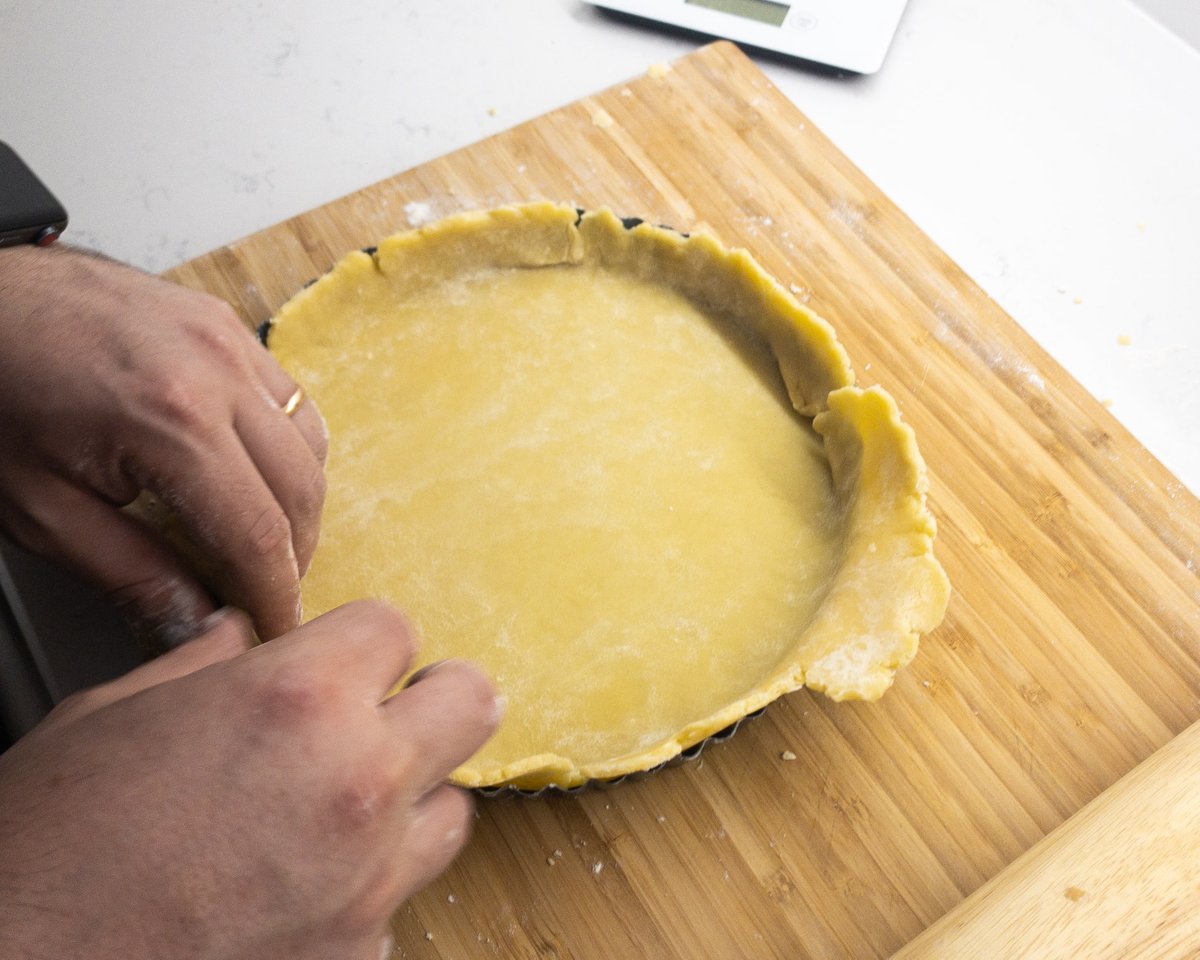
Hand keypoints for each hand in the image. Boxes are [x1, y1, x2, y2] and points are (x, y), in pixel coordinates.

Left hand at [0, 243, 326, 644]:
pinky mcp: (225, 325)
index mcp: (172, 421)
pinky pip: (289, 398)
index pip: (258, 534)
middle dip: (293, 556)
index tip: (274, 627)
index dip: (274, 595)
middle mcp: (216, 372)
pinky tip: (252, 471)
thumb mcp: (41, 507)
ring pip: (309, 442)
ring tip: (259, 536)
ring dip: (296, 501)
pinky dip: (286, 447)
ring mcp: (227, 341)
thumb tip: (194, 623)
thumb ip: (129, 572)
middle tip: (264, 593)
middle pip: (301, 489)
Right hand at [0, 600, 499, 959]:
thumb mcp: (110, 717)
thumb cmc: (45, 855)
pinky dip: (372, 883)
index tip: (349, 656)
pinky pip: (401, 899)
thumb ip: (202, 667)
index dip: (365, 639)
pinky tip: (313, 881)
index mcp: (298, 700)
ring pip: (452, 809)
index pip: (396, 627)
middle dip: (435, 698)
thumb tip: (235, 642)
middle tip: (396, 709)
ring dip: (414, 794)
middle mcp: (356, 783)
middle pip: (470, 704)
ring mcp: (369, 879)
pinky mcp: (358, 956)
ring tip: (353, 799)